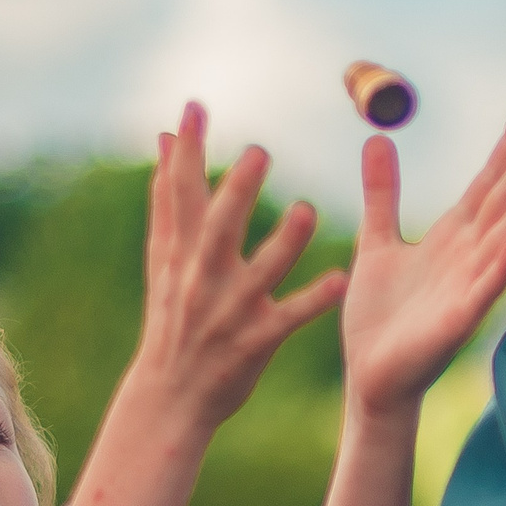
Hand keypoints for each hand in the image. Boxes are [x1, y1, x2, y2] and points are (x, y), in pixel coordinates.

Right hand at [119, 100, 349, 432]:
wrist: (169, 397)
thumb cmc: (171, 318)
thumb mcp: (163, 259)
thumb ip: (167, 197)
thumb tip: (163, 138)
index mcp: (180, 254)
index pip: (180, 196)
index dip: (187, 152)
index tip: (194, 108)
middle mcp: (202, 278)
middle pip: (218, 229)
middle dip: (236, 193)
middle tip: (259, 152)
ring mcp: (230, 311)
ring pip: (259, 272)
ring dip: (283, 243)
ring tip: (306, 212)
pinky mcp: (256, 341)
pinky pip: (289, 319)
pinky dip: (313, 300)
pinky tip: (341, 280)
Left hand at [342, 102, 505, 418]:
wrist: (370, 375)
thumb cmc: (379, 316)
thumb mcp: (375, 241)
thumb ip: (382, 193)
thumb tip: (377, 139)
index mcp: (452, 236)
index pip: (488, 182)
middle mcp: (469, 256)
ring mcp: (468, 286)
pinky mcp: (457, 319)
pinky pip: (483, 287)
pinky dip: (501, 262)